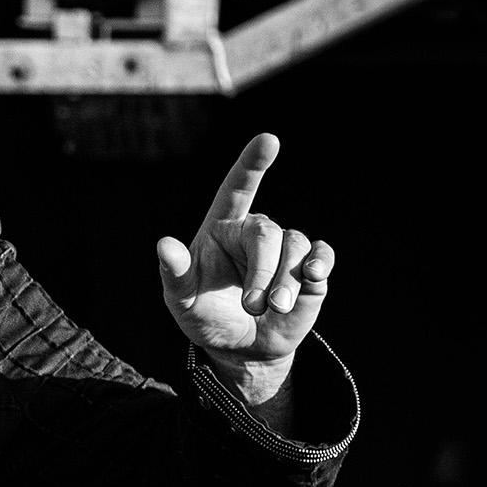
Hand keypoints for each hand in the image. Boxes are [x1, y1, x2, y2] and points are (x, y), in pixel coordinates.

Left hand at [155, 133, 334, 406]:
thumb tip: (164, 244)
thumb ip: (173, 273)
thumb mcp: (181, 299)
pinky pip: (322, 256)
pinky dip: (320, 265)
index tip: (268, 139)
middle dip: (263, 271)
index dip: (252, 163)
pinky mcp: (310, 271)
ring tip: (273, 308)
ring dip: (286, 280)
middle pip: (269, 233)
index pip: (237, 188)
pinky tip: (314, 277)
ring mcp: (285, 250)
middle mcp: (255, 232)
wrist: (238, 347)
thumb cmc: (204, 315)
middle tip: (253, 305)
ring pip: (297, 246)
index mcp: (221, 228)